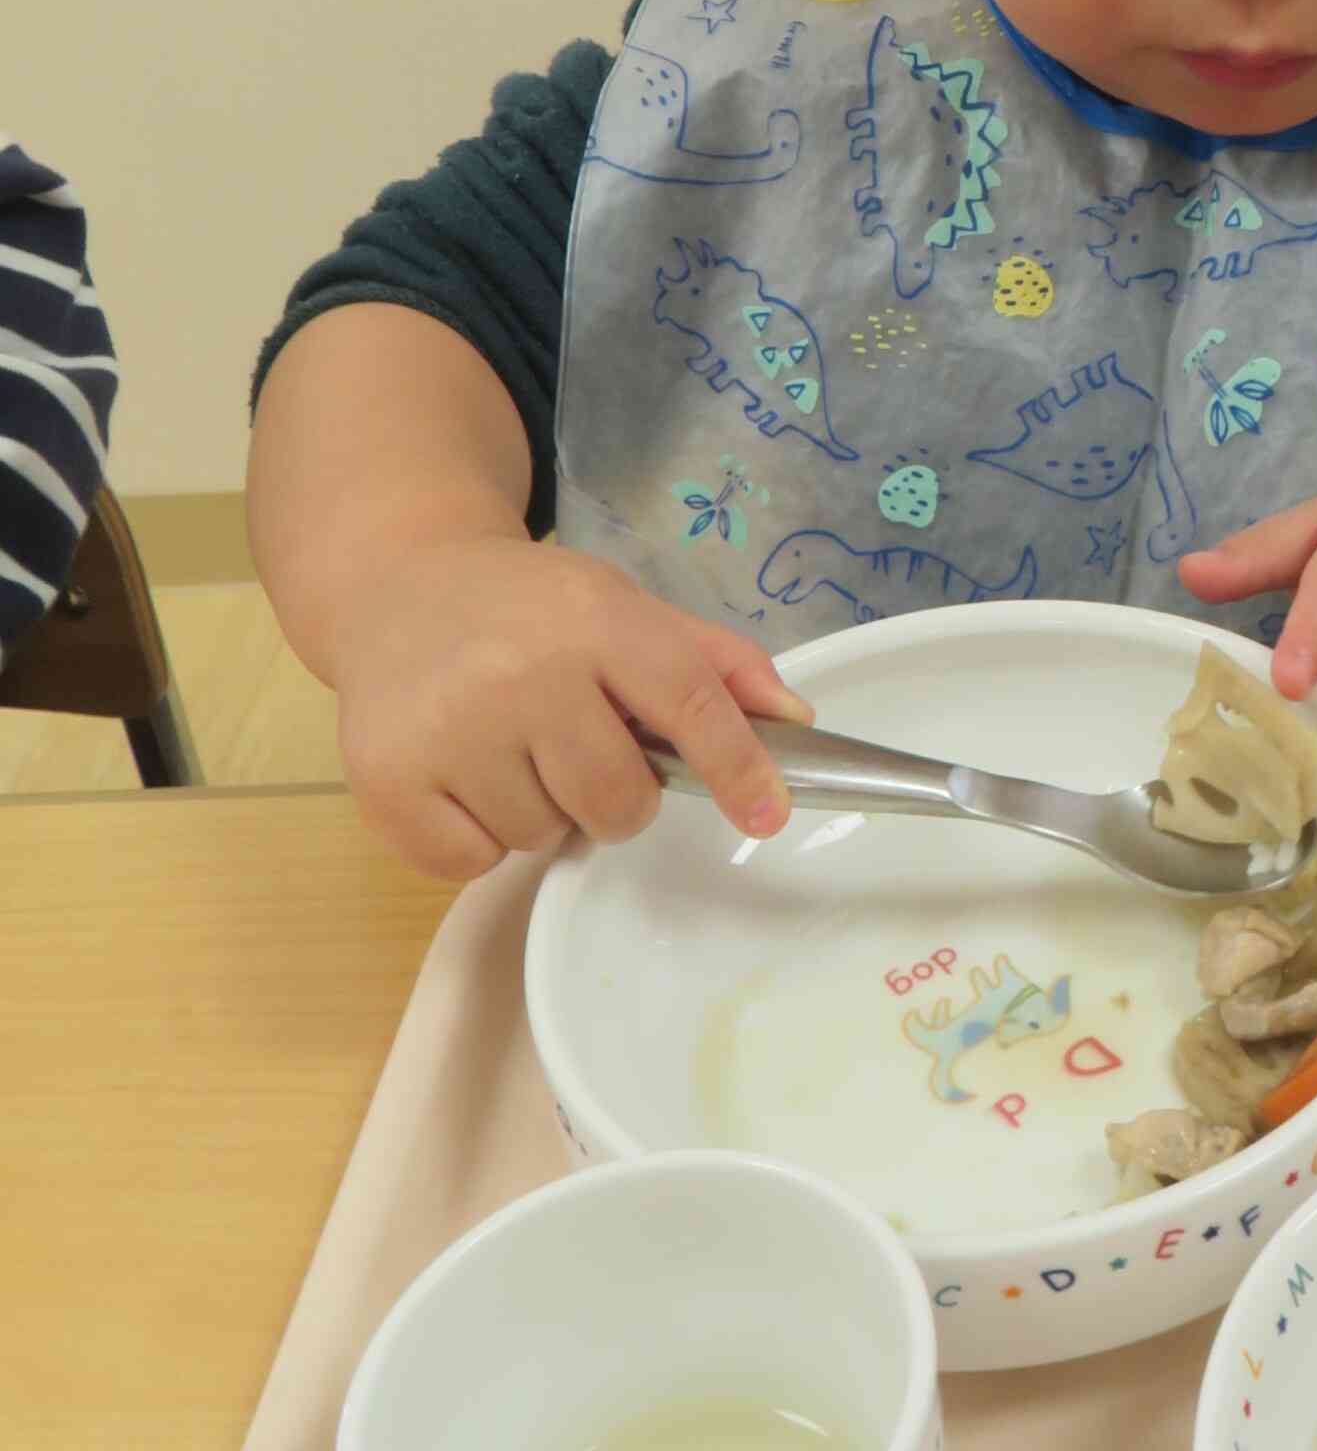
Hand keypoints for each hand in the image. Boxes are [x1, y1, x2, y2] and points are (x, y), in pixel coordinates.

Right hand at [327, 536, 813, 879]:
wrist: (396, 587)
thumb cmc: (527, 608)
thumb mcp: (622, 605)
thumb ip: (712, 660)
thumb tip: (796, 720)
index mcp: (591, 621)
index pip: (687, 704)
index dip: (737, 766)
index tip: (769, 814)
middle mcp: (518, 674)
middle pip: (617, 800)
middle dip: (617, 794)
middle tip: (582, 748)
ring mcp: (446, 730)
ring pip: (543, 836)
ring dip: (541, 809)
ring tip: (510, 747)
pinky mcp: (386, 780)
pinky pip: (471, 863)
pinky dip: (477, 837)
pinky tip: (463, 775)